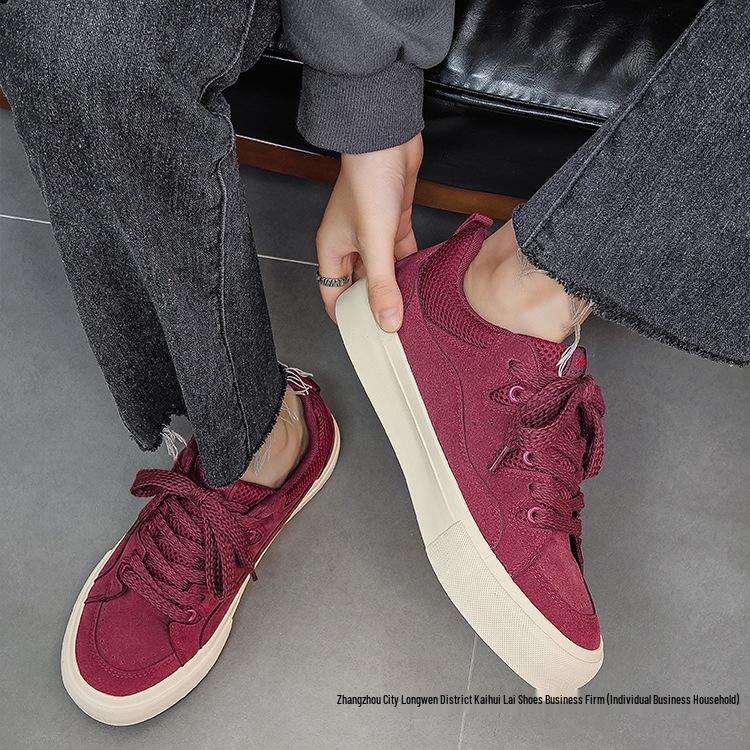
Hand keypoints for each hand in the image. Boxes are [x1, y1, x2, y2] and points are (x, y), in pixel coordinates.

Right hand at [316, 133, 422, 331]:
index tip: (368, 338)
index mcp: (332, 250)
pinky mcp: (393, 224)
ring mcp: (372, 235)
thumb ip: (382, 285)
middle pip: (360, 286)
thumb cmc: (368, 183)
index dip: (348, 317)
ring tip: (413, 310)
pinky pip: (399, 255)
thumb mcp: (375, 243)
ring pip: (383, 272)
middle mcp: (349, 245)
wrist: (387, 141)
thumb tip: (387, 322)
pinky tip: (423, 282)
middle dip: (376, 306)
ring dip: (396, 288)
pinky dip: (409, 268)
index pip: (333, 296)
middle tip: (396, 329)